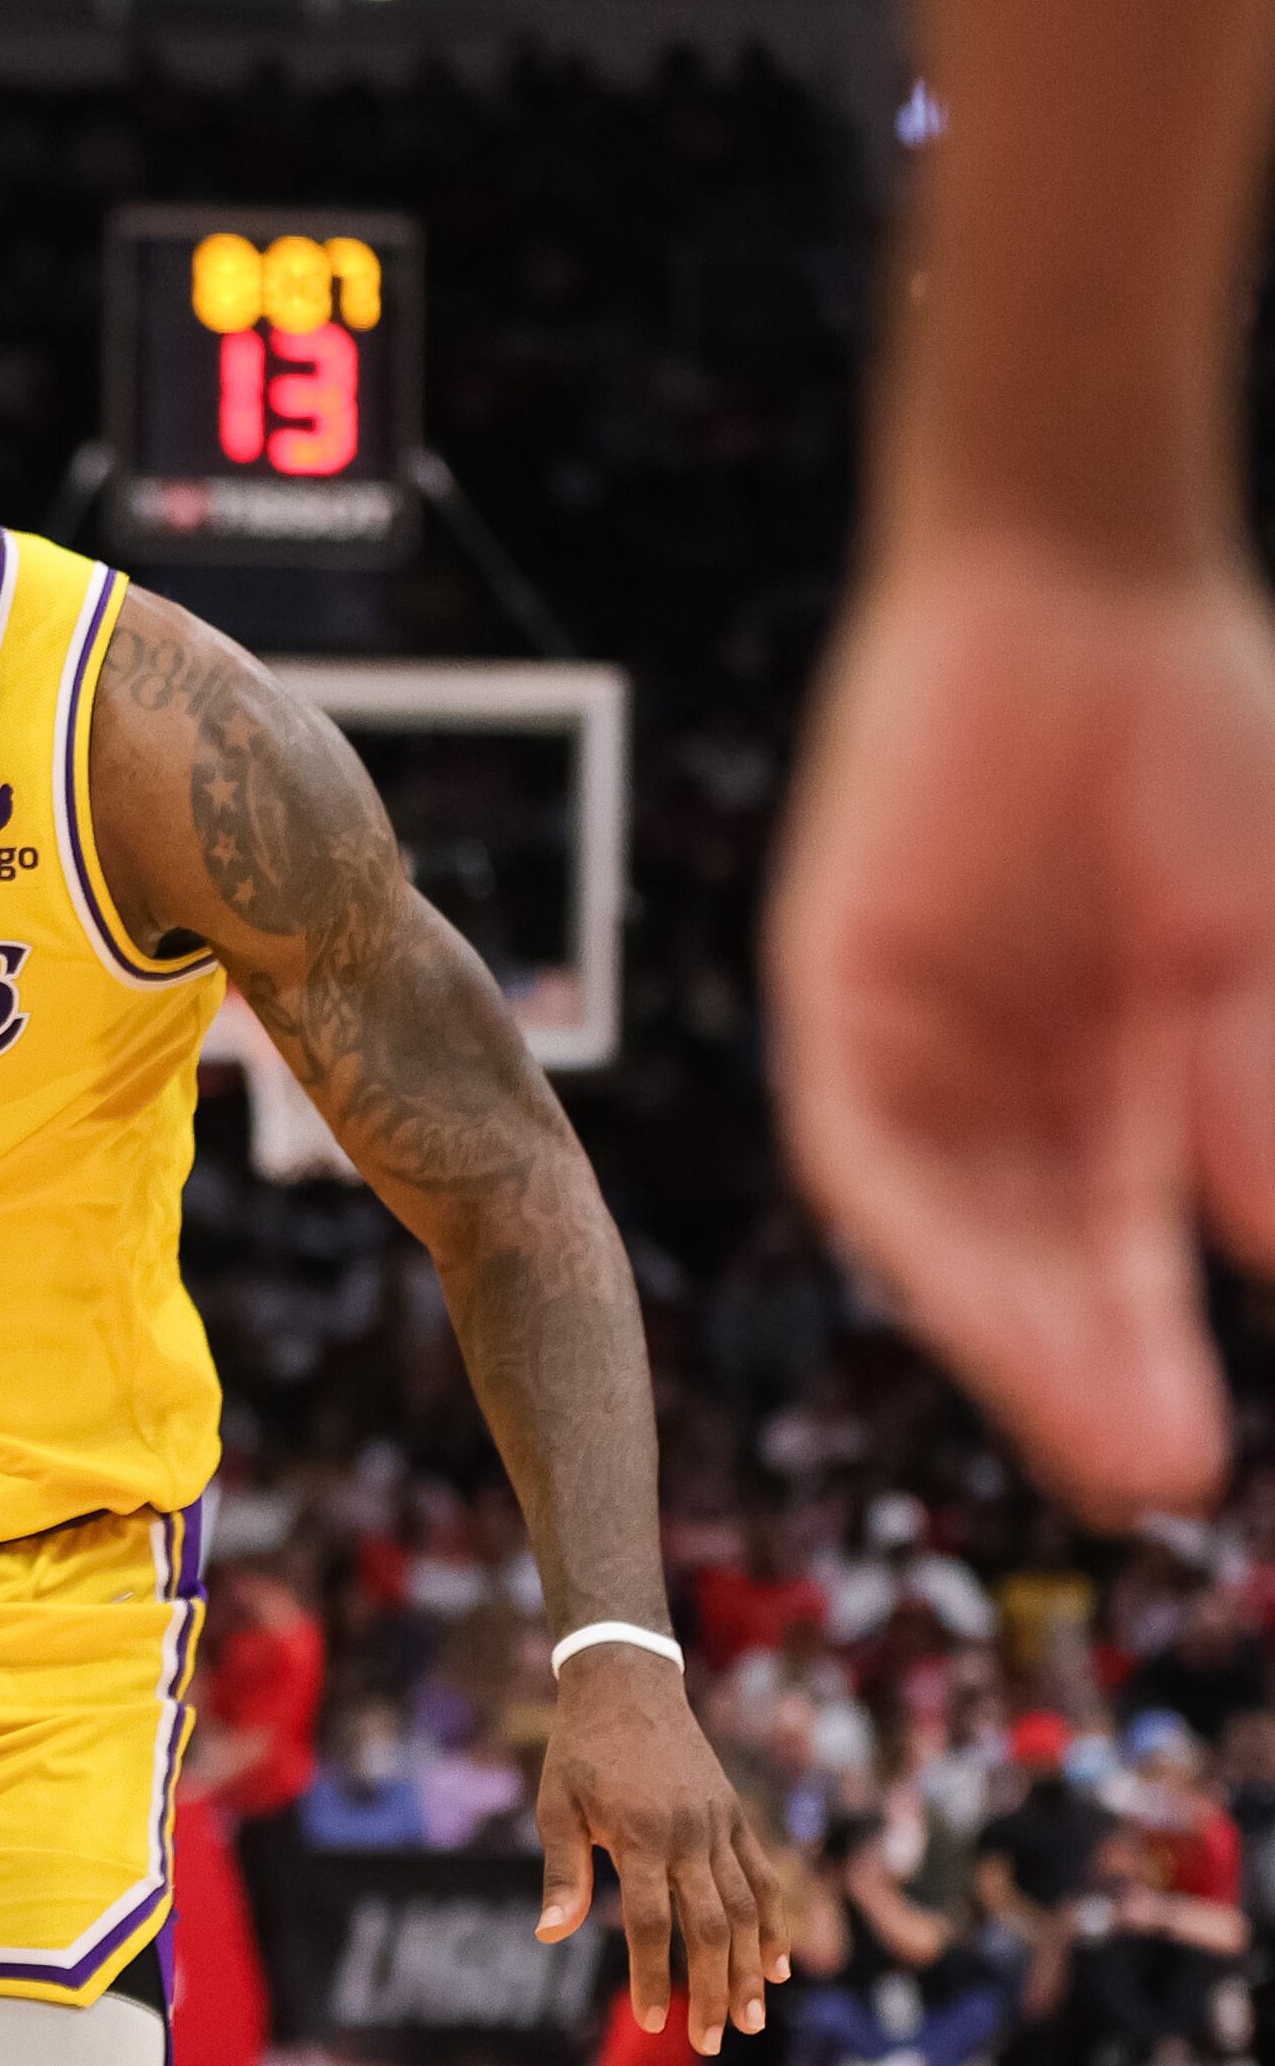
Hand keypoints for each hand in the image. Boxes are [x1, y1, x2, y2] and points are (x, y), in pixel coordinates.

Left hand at [535, 1649, 791, 2055]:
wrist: (627, 1686)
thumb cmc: (578, 1751)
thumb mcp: (555, 1807)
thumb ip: (561, 1873)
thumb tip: (551, 1936)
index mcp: (640, 1836)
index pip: (652, 1923)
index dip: (654, 1975)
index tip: (651, 2020)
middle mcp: (690, 1835)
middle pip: (713, 1926)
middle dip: (715, 1988)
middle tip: (716, 2041)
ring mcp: (720, 1826)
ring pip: (748, 1908)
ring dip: (753, 1968)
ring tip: (755, 2018)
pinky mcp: (735, 1817)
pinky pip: (762, 1877)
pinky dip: (774, 1922)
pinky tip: (778, 1965)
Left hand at [768, 538, 1274, 1517]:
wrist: (1081, 587)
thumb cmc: (1197, 740)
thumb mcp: (1246, 952)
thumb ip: (1253, 1106)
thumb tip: (1273, 1255)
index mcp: (1113, 1075)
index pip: (1112, 1252)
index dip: (1142, 1357)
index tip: (1184, 1472)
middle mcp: (1003, 1081)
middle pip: (1032, 1265)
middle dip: (1085, 1374)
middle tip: (1150, 1478)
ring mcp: (915, 1043)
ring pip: (954, 1232)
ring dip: (1017, 1336)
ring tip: (1095, 1431)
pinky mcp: (834, 998)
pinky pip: (867, 1149)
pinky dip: (926, 1231)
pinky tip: (981, 1303)